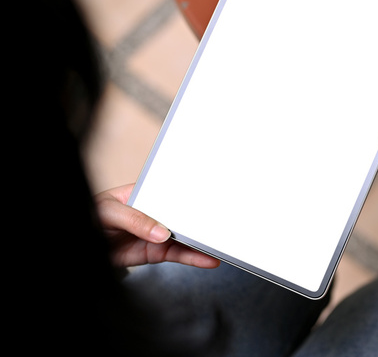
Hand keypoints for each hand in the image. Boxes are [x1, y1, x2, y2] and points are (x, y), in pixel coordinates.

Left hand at [94, 184, 219, 269]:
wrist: (79, 249)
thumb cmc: (91, 218)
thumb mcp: (108, 212)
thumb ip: (135, 220)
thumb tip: (161, 232)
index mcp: (144, 195)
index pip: (171, 195)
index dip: (191, 197)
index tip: (208, 204)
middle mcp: (154, 214)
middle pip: (183, 217)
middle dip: (202, 221)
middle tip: (220, 227)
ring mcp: (156, 234)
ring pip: (185, 238)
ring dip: (202, 243)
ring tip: (218, 247)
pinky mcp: (156, 253)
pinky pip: (178, 255)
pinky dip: (193, 258)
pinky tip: (206, 259)